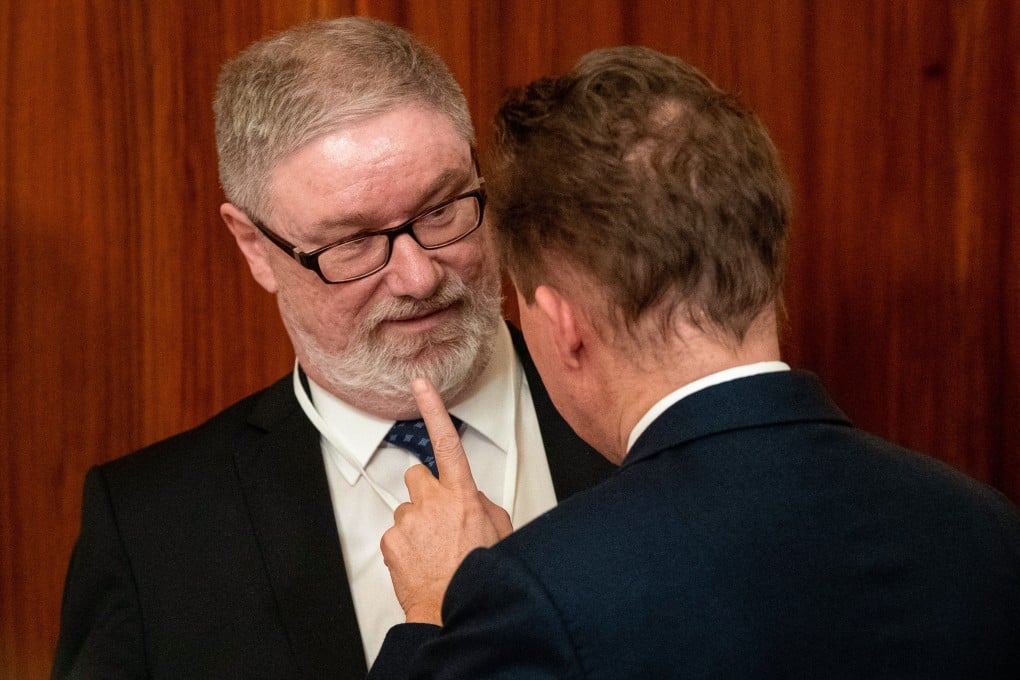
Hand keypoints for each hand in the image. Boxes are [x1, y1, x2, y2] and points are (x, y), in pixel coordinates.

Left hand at [380, 378, 512, 624]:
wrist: (454, 609)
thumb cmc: (480, 573)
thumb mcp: (500, 531)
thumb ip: (484, 505)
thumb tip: (475, 501)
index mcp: (463, 495)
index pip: (446, 441)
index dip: (433, 408)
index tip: (421, 386)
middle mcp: (432, 502)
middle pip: (418, 477)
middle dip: (425, 492)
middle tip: (438, 518)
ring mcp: (409, 521)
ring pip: (407, 509)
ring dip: (417, 523)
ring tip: (435, 549)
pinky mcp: (391, 540)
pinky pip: (396, 534)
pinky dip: (406, 546)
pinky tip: (422, 561)